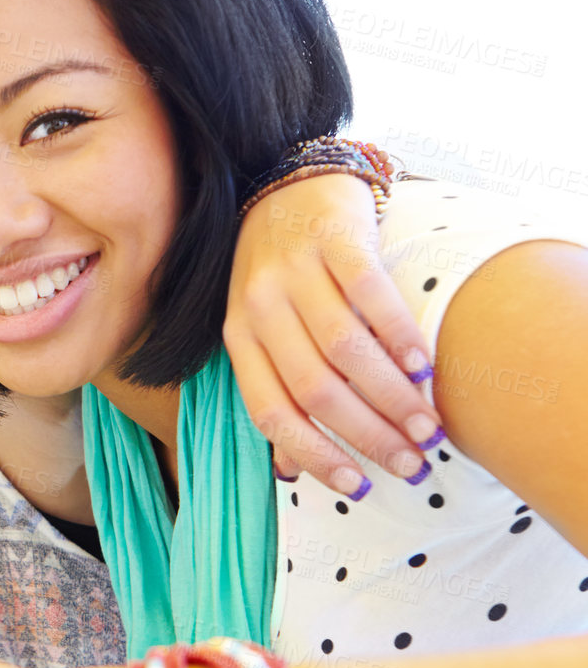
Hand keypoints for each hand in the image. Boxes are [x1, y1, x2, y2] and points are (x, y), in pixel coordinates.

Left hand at [225, 175, 443, 493]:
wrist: (285, 181)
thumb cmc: (279, 273)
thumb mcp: (259, 330)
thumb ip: (274, 391)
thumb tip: (288, 470)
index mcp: (238, 338)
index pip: (270, 412)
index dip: (315, 454)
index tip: (360, 486)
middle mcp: (259, 306)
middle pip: (315, 388)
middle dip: (368, 434)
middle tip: (412, 461)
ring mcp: (294, 269)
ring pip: (345, 349)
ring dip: (392, 396)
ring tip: (428, 426)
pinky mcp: (334, 236)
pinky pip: (368, 293)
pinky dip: (398, 334)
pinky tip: (423, 365)